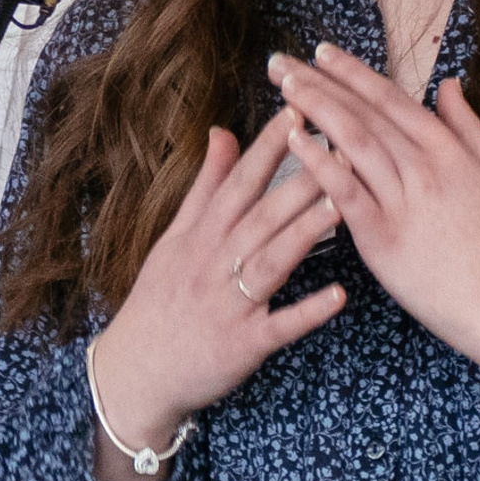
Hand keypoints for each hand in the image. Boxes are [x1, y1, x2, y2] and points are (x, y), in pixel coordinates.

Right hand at [88, 108, 345, 480]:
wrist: (137, 371)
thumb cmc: (162, 300)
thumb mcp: (176, 237)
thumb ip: (207, 186)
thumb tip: (223, 131)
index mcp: (202, 235)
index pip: (239, 181)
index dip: (268, 145)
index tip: (297, 108)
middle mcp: (215, 263)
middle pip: (261, 214)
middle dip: (299, 178)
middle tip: (338, 145)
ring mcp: (229, 303)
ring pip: (271, 260)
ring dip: (305, 232)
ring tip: (342, 203)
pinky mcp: (244, 344)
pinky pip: (279, 326)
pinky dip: (308, 311)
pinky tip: (339, 295)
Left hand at [267, 42, 479, 449]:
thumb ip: (470, 129)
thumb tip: (449, 85)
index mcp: (449, 151)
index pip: (391, 99)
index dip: (352, 73)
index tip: (320, 52)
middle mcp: (424, 168)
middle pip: (363, 114)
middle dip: (318, 83)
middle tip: (279, 62)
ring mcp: (404, 202)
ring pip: (352, 142)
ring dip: (314, 109)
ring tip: (281, 87)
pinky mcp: (385, 240)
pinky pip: (346, 193)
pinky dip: (319, 162)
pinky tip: (294, 139)